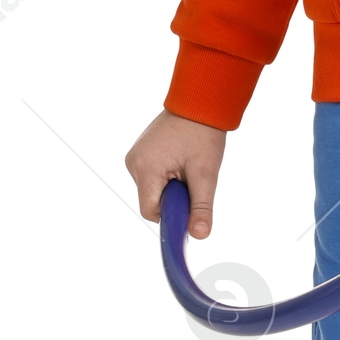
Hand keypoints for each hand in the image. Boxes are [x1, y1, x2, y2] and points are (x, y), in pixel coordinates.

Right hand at [125, 110, 225, 239]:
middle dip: (173, 197)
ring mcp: (134, 156)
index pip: (150, 211)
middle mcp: (133, 163)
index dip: (171, 214)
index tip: (189, 204)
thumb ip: (201, 207)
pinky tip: (179, 158)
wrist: (199, 103)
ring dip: (170, 186)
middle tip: (192, 177)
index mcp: (146, 169)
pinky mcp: (139, 152)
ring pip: (152, 189)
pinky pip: (151, 176)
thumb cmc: (203, 135)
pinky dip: (166, 175)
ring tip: (186, 164)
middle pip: (151, 200)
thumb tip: (199, 236)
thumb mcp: (205, 174)